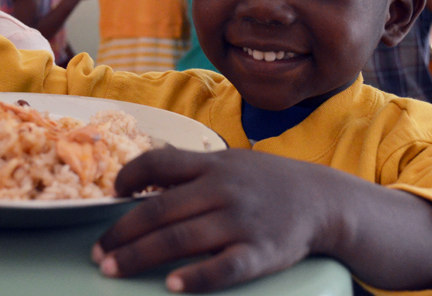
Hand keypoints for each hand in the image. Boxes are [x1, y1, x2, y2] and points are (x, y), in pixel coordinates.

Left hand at [92, 148, 331, 292]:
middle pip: (159, 209)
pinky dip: (196, 277)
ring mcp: (241, 220)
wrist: (321, 198)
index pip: (159, 163)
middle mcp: (223, 189)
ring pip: (180, 239)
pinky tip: (171, 286)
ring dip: (139, 257)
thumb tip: (146, 181)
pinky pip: (223, 267)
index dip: (129, 176)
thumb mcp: (233, 162)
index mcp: (214, 164)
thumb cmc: (268, 181)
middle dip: (121, 233)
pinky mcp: (260, 251)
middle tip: (98, 253)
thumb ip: (194, 169)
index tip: (111, 194)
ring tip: (111, 270)